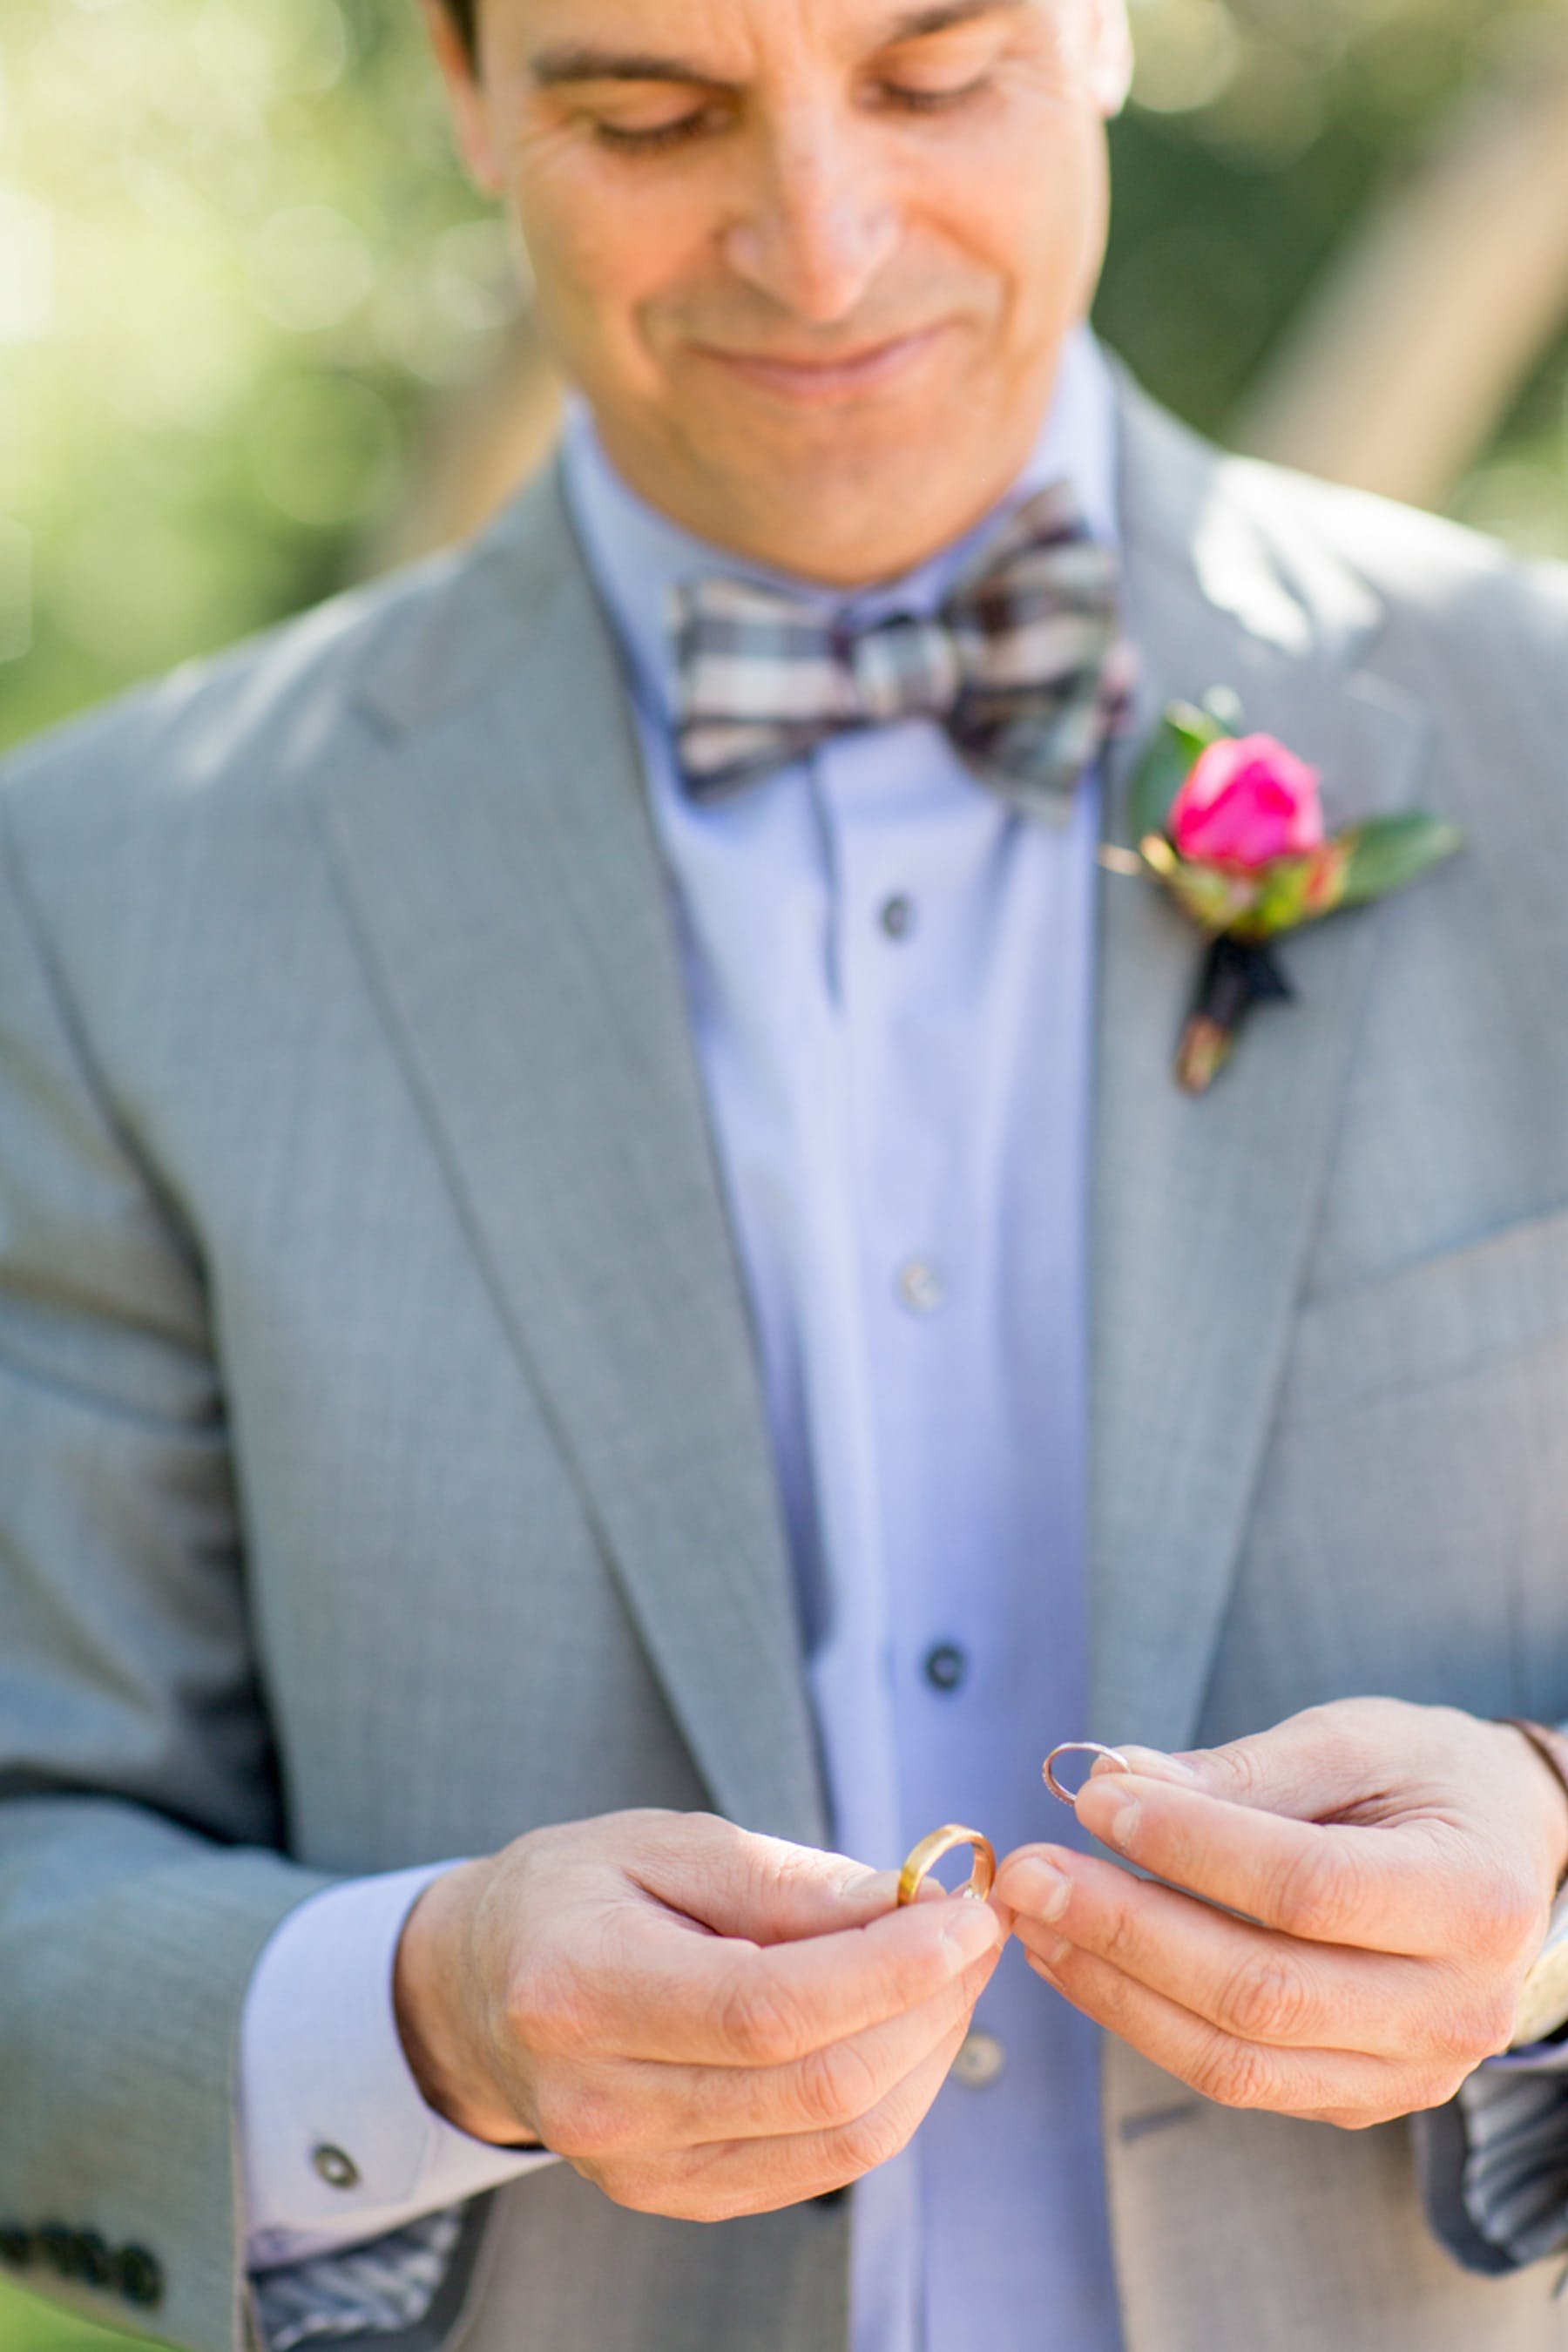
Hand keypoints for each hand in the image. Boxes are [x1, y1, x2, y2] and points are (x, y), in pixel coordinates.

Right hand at [393, 1809, 1004, 2217]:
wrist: (484, 1989)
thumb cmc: (574, 1893)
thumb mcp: (667, 1843)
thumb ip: (787, 1882)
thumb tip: (909, 1905)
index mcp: (579, 1990)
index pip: (769, 2008)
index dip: (890, 1968)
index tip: (965, 1912)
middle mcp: (601, 2101)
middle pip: (817, 2084)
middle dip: (928, 2004)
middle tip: (977, 1930)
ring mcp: (639, 2169)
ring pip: (838, 2139)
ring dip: (926, 2053)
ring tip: (952, 1971)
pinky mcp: (678, 2197)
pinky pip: (821, 2166)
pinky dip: (890, 2096)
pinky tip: (906, 2027)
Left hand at [997, 1699, 1567, 2127]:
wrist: (1504, 1858)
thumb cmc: (1429, 1781)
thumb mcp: (1355, 1740)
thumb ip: (1241, 1770)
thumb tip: (1115, 1780)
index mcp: (1471, 1896)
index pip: (1307, 1888)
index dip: (1190, 1847)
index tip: (1096, 1801)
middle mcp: (1454, 2006)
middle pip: (1261, 1991)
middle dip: (1123, 1929)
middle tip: (1027, 1873)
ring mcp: (1408, 2070)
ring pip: (1235, 2059)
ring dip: (1114, 1989)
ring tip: (1035, 1920)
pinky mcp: (1358, 2098)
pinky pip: (1235, 2079)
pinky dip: (1144, 2022)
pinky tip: (1083, 1960)